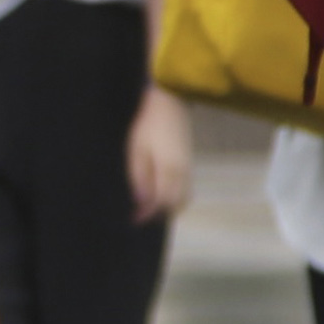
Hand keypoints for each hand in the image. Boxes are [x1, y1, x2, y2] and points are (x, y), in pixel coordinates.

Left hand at [122, 83, 192, 224]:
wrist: (170, 103)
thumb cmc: (148, 126)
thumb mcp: (137, 150)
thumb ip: (139, 177)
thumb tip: (142, 201)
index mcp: (169, 170)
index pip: (161, 202)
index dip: (148, 214)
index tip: (135, 219)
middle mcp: (182, 172)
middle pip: (175, 204)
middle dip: (159, 214)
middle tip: (141, 215)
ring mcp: (188, 167)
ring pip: (184, 198)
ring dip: (169, 207)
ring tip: (151, 208)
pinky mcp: (189, 163)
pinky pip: (186, 188)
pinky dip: (176, 197)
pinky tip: (162, 194)